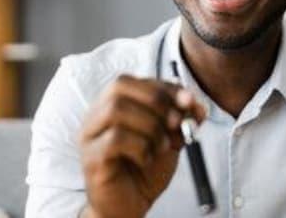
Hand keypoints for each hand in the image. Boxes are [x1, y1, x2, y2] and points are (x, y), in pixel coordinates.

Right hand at [78, 74, 206, 217]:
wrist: (130, 206)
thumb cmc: (145, 170)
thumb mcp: (168, 137)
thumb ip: (179, 118)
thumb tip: (195, 104)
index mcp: (112, 105)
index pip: (135, 80)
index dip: (165, 88)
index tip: (190, 103)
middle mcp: (96, 116)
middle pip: (119, 87)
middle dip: (156, 101)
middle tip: (176, 123)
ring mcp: (90, 137)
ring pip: (116, 111)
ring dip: (149, 126)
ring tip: (161, 146)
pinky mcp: (92, 159)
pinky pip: (114, 140)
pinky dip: (140, 147)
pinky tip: (147, 160)